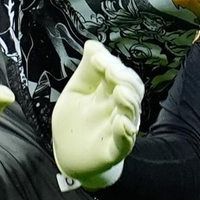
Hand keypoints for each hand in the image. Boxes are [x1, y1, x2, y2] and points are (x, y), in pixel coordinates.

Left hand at [51, 40, 143, 188]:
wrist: (67, 155)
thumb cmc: (74, 121)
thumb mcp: (76, 91)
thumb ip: (86, 70)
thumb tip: (93, 44)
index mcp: (109, 93)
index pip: (121, 74)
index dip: (113, 64)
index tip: (98, 59)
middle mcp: (118, 109)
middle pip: (133, 90)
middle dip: (124, 78)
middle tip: (110, 72)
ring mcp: (118, 130)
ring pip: (132, 114)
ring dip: (129, 101)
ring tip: (120, 92)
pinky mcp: (113, 151)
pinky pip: (124, 143)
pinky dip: (126, 134)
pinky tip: (122, 124)